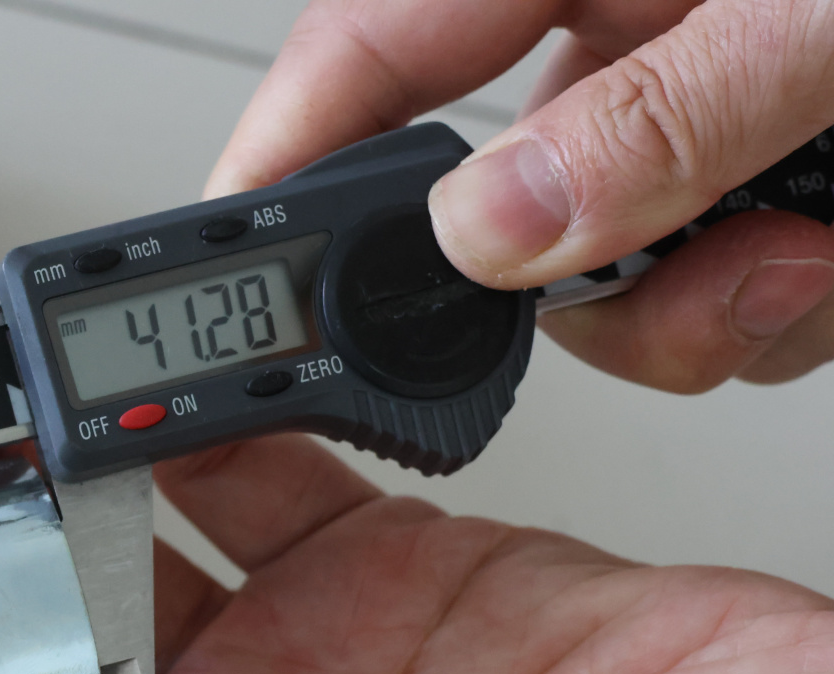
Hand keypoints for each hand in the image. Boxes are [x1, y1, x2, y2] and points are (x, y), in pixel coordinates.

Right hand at [207, 0, 833, 391]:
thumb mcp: (814, 15)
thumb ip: (660, 121)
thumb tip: (491, 233)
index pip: (366, 48)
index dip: (277, 156)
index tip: (228, 251)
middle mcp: (614, 21)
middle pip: (479, 201)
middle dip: (554, 292)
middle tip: (637, 291)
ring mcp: (677, 95)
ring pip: (593, 272)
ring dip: (689, 314)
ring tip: (798, 260)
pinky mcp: (742, 155)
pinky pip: (698, 279)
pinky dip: (767, 305)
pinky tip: (824, 255)